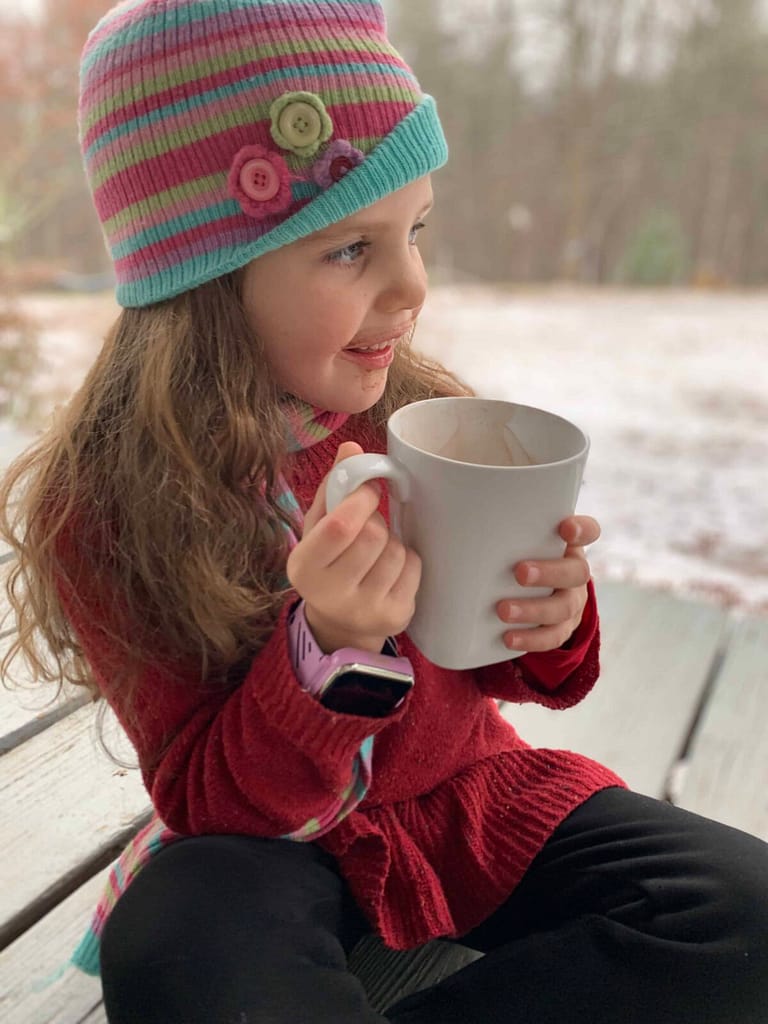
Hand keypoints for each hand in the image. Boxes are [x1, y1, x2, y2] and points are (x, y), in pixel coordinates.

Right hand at [286, 442, 421, 654]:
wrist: (340, 624)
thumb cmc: (327, 564)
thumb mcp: (317, 528)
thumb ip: (332, 487)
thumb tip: (352, 447)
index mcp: (304, 568)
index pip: (341, 525)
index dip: (361, 500)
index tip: (368, 492)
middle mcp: (331, 595)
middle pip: (373, 535)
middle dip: (375, 521)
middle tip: (368, 528)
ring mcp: (365, 611)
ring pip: (396, 551)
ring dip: (391, 542)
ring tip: (375, 553)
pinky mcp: (395, 618)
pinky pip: (414, 568)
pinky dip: (407, 561)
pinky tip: (389, 571)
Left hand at [495, 515, 599, 653]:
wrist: (530, 591)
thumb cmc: (513, 553)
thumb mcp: (511, 537)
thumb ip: (490, 525)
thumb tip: (432, 503)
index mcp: (565, 543)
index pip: (587, 531)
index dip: (581, 530)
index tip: (564, 529)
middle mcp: (574, 571)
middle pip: (576, 572)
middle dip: (549, 572)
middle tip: (519, 572)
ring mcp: (571, 601)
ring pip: (564, 607)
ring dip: (534, 609)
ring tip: (503, 610)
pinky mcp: (561, 628)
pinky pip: (552, 637)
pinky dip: (531, 639)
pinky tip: (508, 638)